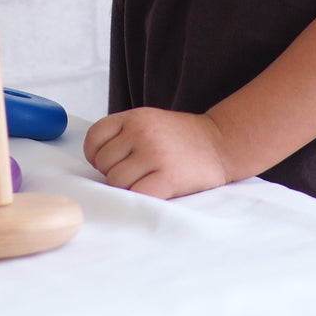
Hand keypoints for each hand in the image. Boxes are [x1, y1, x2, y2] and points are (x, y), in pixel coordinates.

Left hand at [83, 107, 228, 199]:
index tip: (110, 162)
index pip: (94, 138)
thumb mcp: (149, 121)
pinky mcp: (167, 177)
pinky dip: (139, 198)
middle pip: (103, 163)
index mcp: (134, 117)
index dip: (96, 155)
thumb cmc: (181, 138)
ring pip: (116, 182)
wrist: (221, 143)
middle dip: (114, 173)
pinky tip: (152, 191)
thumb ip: (123, 134)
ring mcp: (154, 154)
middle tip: (136, 173)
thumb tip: (95, 161)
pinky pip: (135, 195)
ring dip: (126, 188)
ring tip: (146, 181)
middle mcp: (141, 132)